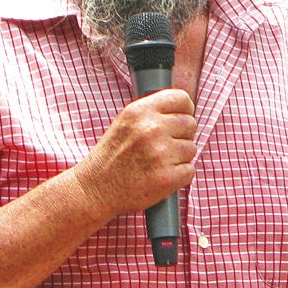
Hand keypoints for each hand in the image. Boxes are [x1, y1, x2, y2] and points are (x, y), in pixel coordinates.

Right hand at [71, 88, 196, 218]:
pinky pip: (190, 170)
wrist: (95, 189)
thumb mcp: (125, 123)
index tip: (180, 119)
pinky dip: (179, 175)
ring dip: (179, 157)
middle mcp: (151, 129)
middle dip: (181, 136)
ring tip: (157, 163)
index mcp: (140, 111)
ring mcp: (161, 154)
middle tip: (163, 147)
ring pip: (191, 148)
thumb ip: (152, 114)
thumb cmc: (112, 157)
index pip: (182, 98)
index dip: (184, 110)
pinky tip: (160, 176)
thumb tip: (184, 110)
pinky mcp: (168, 177)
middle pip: (190, 124)